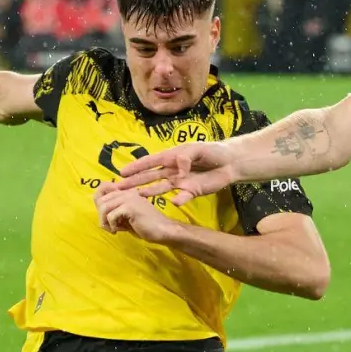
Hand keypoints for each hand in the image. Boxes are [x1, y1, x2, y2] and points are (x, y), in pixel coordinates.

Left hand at [95, 185, 182, 243]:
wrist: (163, 230)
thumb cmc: (146, 226)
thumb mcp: (126, 217)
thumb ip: (115, 211)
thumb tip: (99, 212)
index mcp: (127, 191)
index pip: (102, 189)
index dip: (99, 204)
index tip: (107, 218)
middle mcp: (127, 191)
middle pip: (100, 200)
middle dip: (101, 216)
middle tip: (110, 227)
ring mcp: (129, 198)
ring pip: (103, 207)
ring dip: (105, 222)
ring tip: (113, 229)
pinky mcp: (130, 207)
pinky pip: (110, 215)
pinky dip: (112, 225)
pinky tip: (120, 230)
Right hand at [114, 142, 234, 205]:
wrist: (230, 163)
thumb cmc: (213, 151)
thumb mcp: (199, 149)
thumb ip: (186, 157)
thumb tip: (178, 166)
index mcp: (172, 157)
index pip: (150, 162)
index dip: (136, 167)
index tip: (121, 172)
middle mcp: (173, 170)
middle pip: (150, 177)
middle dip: (135, 182)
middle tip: (120, 188)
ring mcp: (180, 182)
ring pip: (160, 188)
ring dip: (148, 192)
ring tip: (135, 197)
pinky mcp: (191, 191)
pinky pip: (182, 197)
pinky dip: (178, 200)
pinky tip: (171, 203)